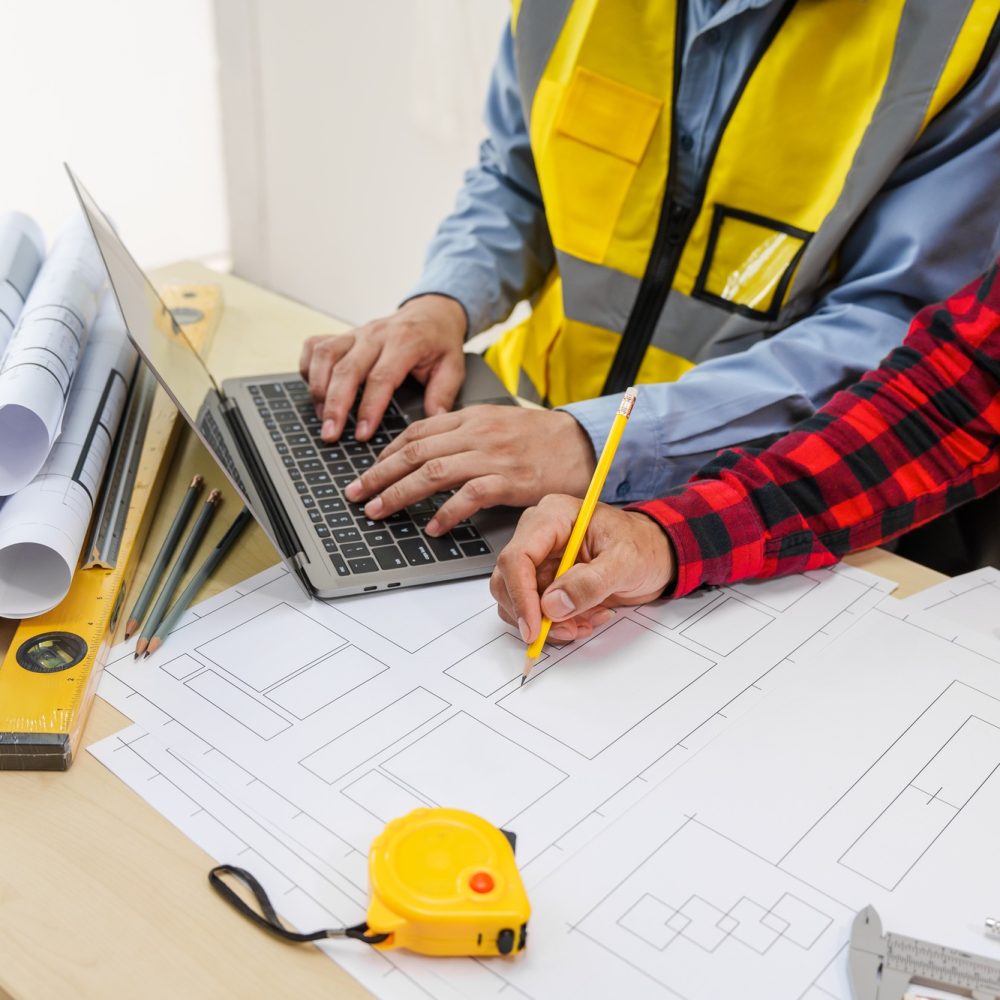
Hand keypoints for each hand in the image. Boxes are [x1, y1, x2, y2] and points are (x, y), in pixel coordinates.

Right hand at [298, 294, 466, 441]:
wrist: (431, 313)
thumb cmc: (440, 343)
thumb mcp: (453, 366)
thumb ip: (443, 393)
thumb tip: (434, 420)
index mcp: (405, 342)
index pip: (381, 377)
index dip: (369, 408)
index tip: (362, 434)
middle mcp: (376, 334)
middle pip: (347, 369)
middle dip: (335, 405)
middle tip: (330, 434)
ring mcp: (356, 333)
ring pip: (326, 355)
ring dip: (318, 389)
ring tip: (321, 418)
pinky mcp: (343, 334)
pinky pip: (315, 346)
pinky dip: (308, 368)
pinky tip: (314, 391)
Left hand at [344, 407, 596, 534]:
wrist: (583, 442)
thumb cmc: (542, 438)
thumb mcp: (497, 424)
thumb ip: (465, 434)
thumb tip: (431, 453)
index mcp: (471, 416)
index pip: (417, 430)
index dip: (386, 452)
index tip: (369, 470)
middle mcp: (476, 432)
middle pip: (415, 451)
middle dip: (378, 474)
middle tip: (355, 493)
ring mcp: (492, 455)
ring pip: (433, 471)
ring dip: (399, 493)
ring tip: (378, 510)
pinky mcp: (510, 479)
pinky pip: (469, 496)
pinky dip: (446, 512)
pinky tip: (431, 526)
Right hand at [490, 495, 675, 642]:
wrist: (657, 556)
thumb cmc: (644, 547)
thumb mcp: (625, 562)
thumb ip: (590, 583)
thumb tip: (553, 605)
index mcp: (554, 516)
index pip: (517, 556)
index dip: (521, 595)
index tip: (534, 627)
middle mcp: (539, 536)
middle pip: (509, 580)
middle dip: (534, 614)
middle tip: (567, 630)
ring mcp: (541, 559)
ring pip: (518, 601)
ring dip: (548, 623)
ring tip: (586, 622)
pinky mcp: (546, 581)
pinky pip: (535, 611)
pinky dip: (557, 624)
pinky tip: (586, 618)